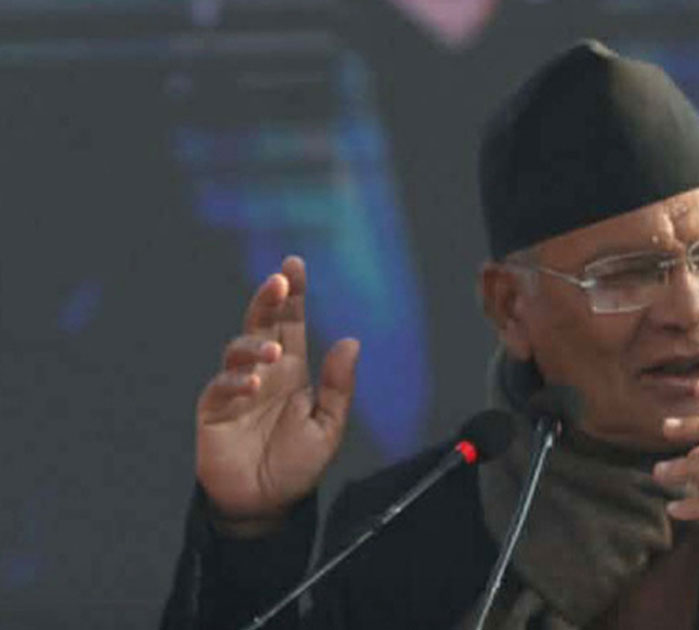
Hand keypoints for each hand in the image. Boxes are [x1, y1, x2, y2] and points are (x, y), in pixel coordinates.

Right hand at [195, 256, 359, 537]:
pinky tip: (253, 384)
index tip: (294, 265)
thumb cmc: (296, 465)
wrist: (266, 505)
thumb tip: (351, 341)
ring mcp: (236, 389)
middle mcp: (263, 372)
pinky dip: (236, 382)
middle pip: (261, 324)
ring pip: (238, 351)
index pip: (290, 323)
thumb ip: (338, 386)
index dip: (292, 295)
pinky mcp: (215, 411)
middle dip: (268, 299)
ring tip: (272, 353)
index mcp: (292, 371)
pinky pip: (221, 388)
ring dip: (255, 346)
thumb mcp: (328, 426)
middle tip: (279, 281)